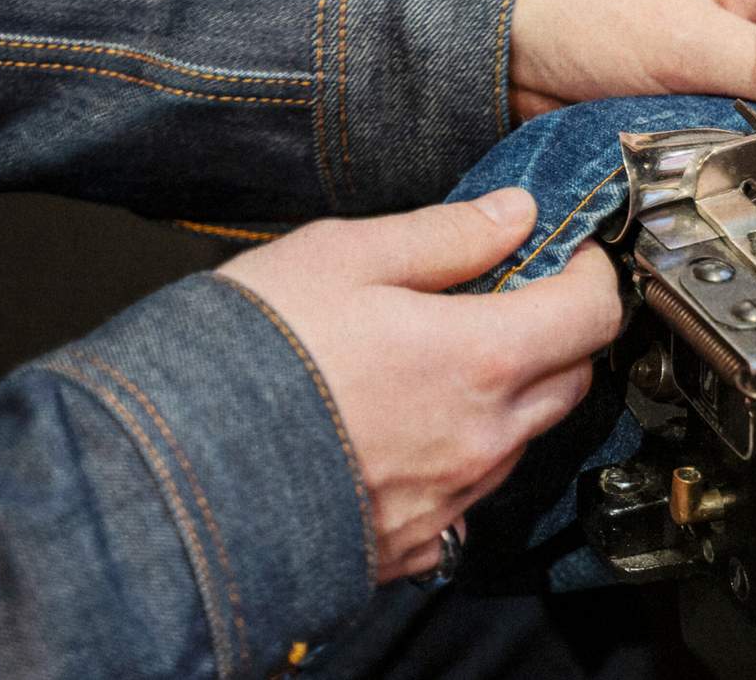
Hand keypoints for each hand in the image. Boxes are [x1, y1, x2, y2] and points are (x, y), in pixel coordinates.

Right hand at [218, 189, 621, 580]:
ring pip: (523, 437)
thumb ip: (445, 235)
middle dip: (560, 333)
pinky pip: (469, 495)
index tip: (569, 254)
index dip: (590, 273)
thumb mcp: (343, 256)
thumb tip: (514, 213)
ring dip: (510, 395)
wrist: (163, 474)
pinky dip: (461, 454)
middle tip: (513, 299)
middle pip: (570, 378)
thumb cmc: (246, 357)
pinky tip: (409, 426)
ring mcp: (451, 498)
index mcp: (479, 359)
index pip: (592, 314)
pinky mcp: (413, 542)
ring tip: (444, 360)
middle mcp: (481, 437)